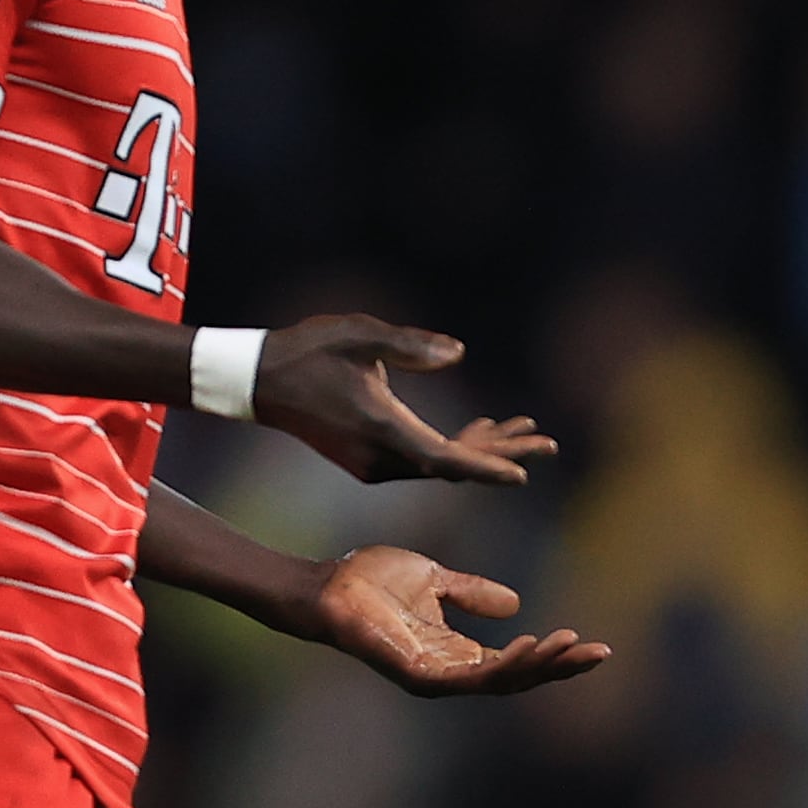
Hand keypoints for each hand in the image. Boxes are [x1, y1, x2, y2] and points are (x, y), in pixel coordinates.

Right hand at [253, 314, 556, 484]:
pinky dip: (456, 446)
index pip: (445, 458)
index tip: (524, 472)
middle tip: (549, 444)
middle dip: (501, 453)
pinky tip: (482, 428)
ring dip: (482, 449)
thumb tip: (458, 354)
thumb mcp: (360, 335)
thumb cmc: (308, 351)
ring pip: (440, 463)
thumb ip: (409, 345)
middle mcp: (380, 456)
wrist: (258, 380)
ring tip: (528, 431)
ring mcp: (373, 461)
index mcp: (383, 429)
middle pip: (452, 465)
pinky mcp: (368, 456)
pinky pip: (423, 457)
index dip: (487, 465)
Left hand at [302, 544, 611, 697]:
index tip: (588, 642)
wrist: (330, 585)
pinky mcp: (418, 674)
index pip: (516, 661)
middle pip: (518, 678)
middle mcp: (450, 670)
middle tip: (600, 654)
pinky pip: (468, 676)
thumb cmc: (372, 582)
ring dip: (538, 665)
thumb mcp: (437, 579)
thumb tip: (516, 604)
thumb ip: (473, 593)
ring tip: (569, 645)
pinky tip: (526, 644)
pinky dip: (501, 664)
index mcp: (457, 651)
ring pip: (500, 680)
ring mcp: (435, 676)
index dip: (553, 655)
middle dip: (559, 668)